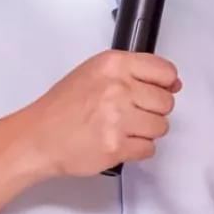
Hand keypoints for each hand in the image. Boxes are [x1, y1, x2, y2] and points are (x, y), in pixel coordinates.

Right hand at [22, 49, 181, 176]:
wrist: (39, 136)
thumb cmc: (64, 106)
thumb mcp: (96, 72)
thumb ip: (134, 72)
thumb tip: (174, 83)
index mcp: (114, 64)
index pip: (165, 71)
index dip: (165, 85)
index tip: (157, 91)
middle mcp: (118, 88)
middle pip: (166, 103)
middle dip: (153, 111)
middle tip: (131, 113)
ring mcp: (118, 119)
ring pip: (160, 127)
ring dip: (145, 131)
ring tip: (122, 129)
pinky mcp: (116, 147)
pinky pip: (148, 149)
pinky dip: (137, 149)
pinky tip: (119, 142)